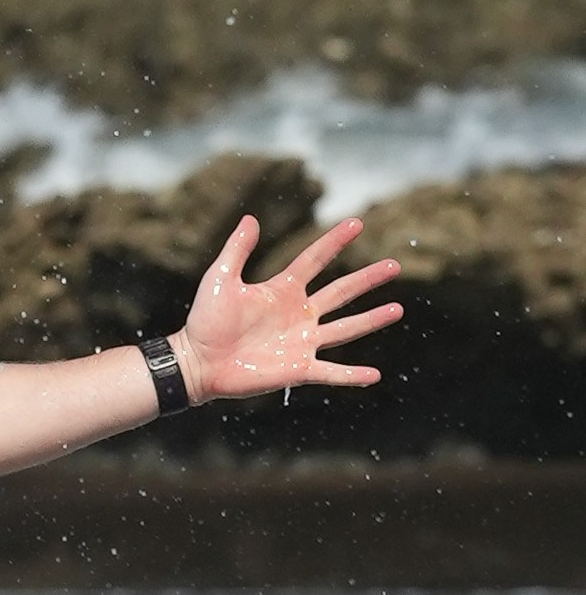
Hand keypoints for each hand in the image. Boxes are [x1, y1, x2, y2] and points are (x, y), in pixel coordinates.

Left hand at [176, 214, 402, 404]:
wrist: (197, 361)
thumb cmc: (205, 320)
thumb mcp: (220, 278)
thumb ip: (237, 249)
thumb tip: (251, 218)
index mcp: (283, 290)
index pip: (315, 260)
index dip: (334, 242)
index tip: (357, 223)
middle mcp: (299, 314)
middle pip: (341, 292)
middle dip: (368, 279)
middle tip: (395, 265)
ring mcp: (301, 341)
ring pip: (345, 328)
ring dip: (371, 320)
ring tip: (397, 309)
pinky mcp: (298, 368)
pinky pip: (331, 372)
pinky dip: (352, 375)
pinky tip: (375, 375)